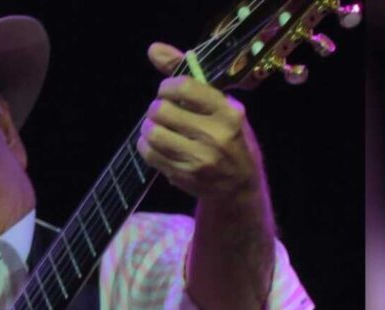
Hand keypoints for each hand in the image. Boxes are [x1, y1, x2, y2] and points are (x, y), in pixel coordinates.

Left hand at [136, 42, 264, 201]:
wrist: (238, 184)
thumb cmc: (229, 137)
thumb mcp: (221, 105)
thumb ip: (188, 78)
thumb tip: (153, 49)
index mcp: (228, 111)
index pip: (185, 87)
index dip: (167, 87)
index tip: (168, 92)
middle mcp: (215, 134)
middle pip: (162, 111)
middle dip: (155, 109)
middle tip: (162, 113)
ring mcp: (199, 158)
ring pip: (152, 133)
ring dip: (148, 128)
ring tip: (158, 128)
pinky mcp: (184, 175)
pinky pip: (150, 154)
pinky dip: (146, 146)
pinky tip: (156, 145)